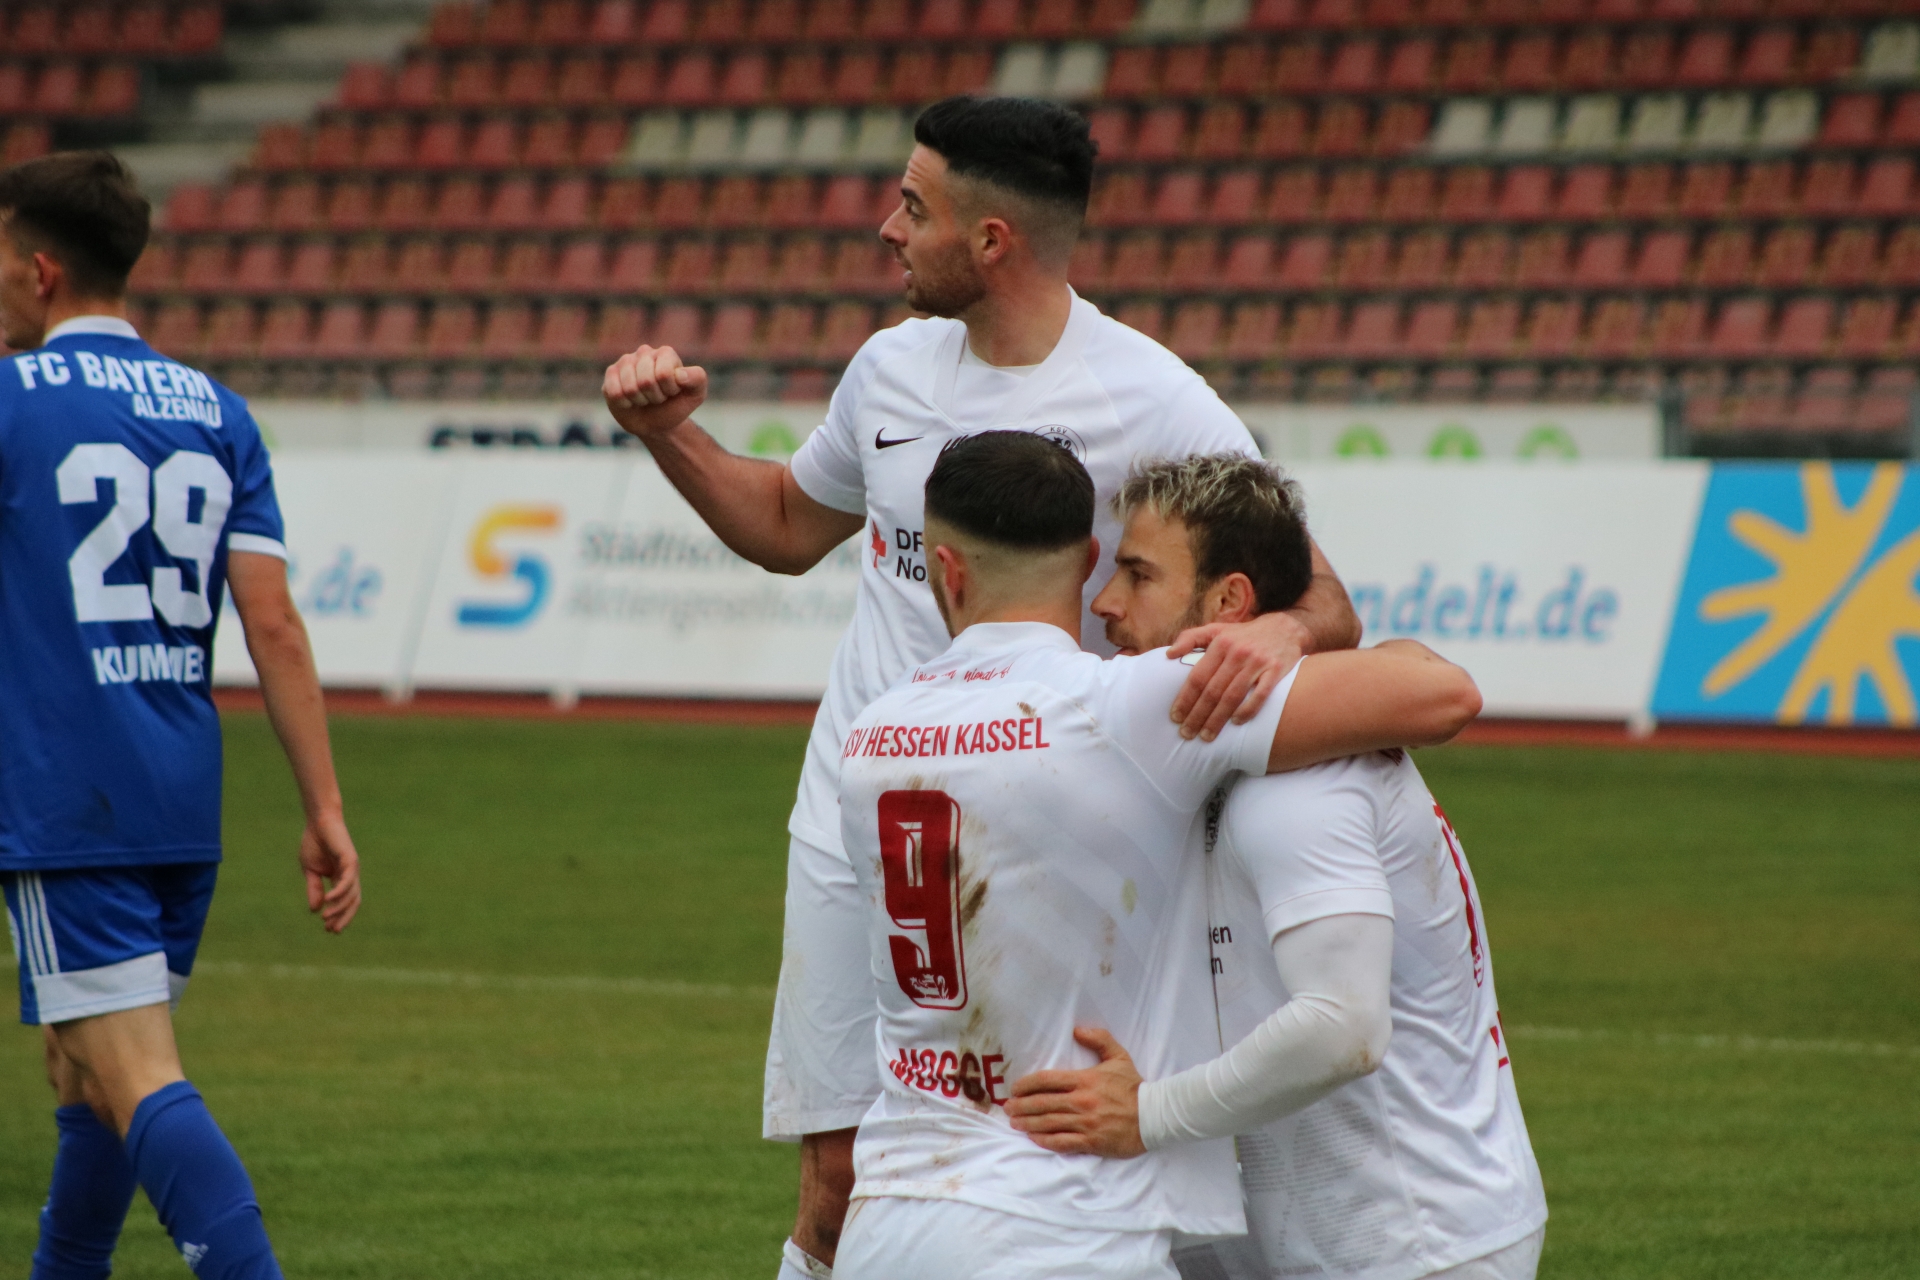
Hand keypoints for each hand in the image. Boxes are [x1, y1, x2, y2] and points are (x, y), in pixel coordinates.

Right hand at [301, 809, 360, 933]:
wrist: (318, 822)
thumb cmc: (315, 843)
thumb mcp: (310, 871)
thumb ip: (314, 889)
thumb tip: (315, 910)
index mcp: (340, 878)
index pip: (344, 901)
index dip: (338, 916)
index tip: (328, 929)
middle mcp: (350, 875)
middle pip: (352, 901)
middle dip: (343, 917)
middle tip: (332, 930)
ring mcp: (352, 868)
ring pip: (351, 894)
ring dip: (339, 908)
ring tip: (326, 918)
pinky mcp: (351, 860)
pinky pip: (347, 880)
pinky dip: (339, 892)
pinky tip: (328, 901)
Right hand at [603, 344, 708, 440]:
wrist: (656, 424)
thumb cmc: (675, 406)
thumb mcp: (695, 395)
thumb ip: (697, 379)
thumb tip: (679, 374)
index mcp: (666, 353)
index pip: (664, 373)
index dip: (669, 390)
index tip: (672, 392)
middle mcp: (644, 352)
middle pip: (646, 380)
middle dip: (654, 397)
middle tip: (657, 398)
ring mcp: (625, 362)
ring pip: (629, 387)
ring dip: (639, 400)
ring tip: (644, 399)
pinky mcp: (610, 374)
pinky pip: (614, 392)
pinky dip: (624, 403)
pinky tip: (630, 400)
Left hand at [1005, 1027, 1145, 1157]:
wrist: (1155, 1116)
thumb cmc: (1134, 1087)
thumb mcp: (1119, 1056)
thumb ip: (1099, 1039)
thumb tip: (1077, 1030)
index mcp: (1085, 1080)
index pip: (1047, 1080)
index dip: (1026, 1084)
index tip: (1015, 1089)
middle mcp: (1081, 1101)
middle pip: (1042, 1103)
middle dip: (1021, 1106)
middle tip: (1007, 1108)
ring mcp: (1086, 1123)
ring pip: (1049, 1123)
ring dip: (1028, 1123)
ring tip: (1014, 1123)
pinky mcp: (1091, 1141)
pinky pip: (1062, 1142)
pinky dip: (1045, 1140)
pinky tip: (1034, 1138)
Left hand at [1167, 610, 1311, 740]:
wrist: (1285, 628)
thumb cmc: (1244, 634)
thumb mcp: (1216, 629)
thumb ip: (1190, 638)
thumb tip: (1169, 655)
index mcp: (1220, 643)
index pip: (1198, 677)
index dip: (1185, 699)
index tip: (1176, 717)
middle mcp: (1237, 652)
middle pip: (1213, 690)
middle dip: (1197, 715)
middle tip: (1187, 733)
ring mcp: (1257, 662)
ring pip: (1232, 696)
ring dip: (1217, 719)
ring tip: (1207, 735)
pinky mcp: (1276, 670)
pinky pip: (1260, 695)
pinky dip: (1247, 710)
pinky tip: (1236, 723)